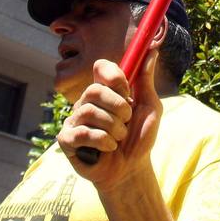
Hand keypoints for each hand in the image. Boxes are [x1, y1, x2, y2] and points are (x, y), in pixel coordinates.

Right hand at [58, 54, 161, 190]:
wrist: (132, 169)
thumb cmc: (140, 137)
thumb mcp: (149, 107)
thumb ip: (146, 80)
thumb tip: (152, 50)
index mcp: (106, 91)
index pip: (101, 67)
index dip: (114, 76)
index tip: (127, 91)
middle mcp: (87, 102)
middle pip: (94, 90)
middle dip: (118, 107)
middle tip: (126, 120)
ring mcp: (75, 120)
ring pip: (89, 111)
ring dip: (113, 128)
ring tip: (118, 139)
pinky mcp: (66, 139)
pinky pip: (81, 132)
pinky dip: (101, 141)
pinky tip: (108, 148)